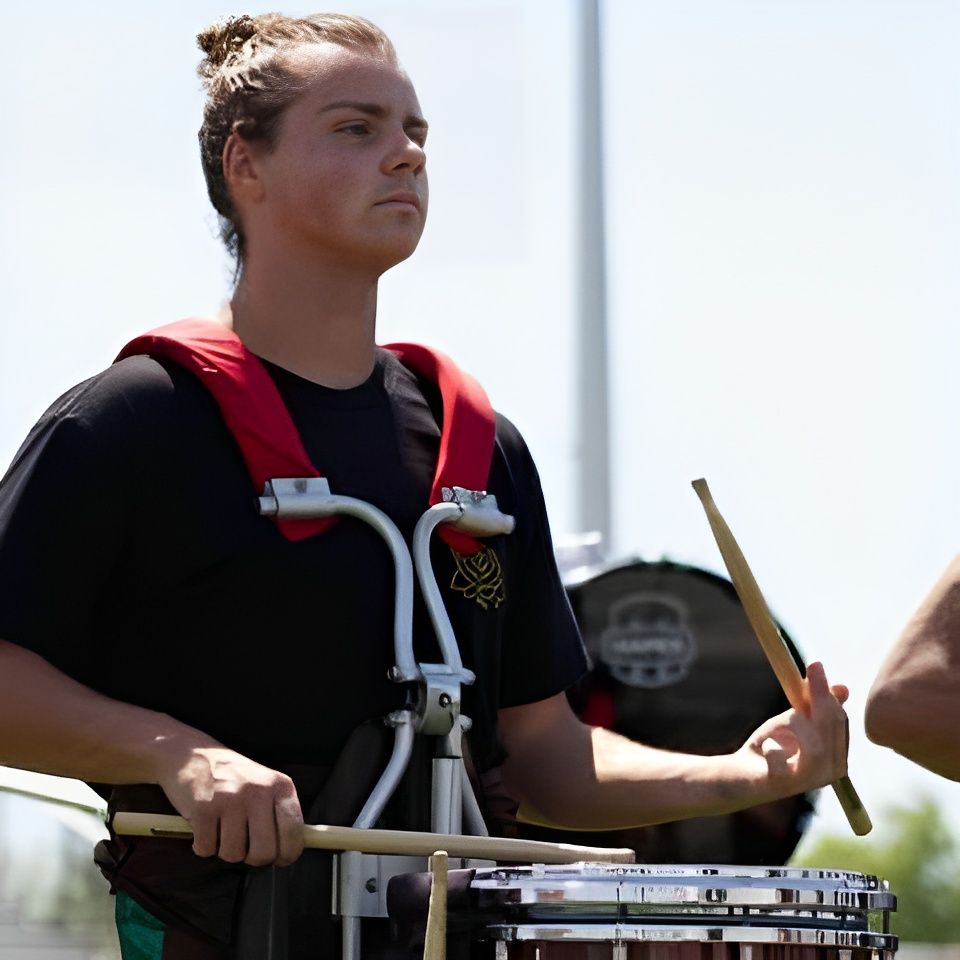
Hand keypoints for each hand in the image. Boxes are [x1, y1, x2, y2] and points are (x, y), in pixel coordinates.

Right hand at [158, 746, 303, 866]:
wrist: (192, 755)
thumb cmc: (233, 777)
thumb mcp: (266, 785)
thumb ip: (279, 814)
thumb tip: (288, 853)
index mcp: (280, 786)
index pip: (293, 830)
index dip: (287, 853)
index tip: (279, 858)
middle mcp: (258, 791)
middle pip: (264, 852)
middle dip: (253, 858)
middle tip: (245, 846)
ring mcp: (230, 799)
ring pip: (233, 854)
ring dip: (225, 849)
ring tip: (222, 828)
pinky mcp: (203, 809)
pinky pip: (206, 849)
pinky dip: (203, 845)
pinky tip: (205, 827)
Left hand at [737, 661, 849, 799]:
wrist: (744, 773)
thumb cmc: (774, 745)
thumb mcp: (797, 719)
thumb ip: (817, 705)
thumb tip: (843, 688)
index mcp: (837, 756)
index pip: (839, 721)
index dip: (827, 693)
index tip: (814, 665)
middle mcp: (829, 772)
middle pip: (830, 730)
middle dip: (818, 696)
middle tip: (808, 668)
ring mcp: (807, 781)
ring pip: (815, 747)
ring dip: (798, 723)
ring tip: (785, 718)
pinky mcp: (781, 784)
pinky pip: (781, 763)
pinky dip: (773, 749)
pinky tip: (767, 744)